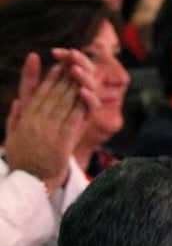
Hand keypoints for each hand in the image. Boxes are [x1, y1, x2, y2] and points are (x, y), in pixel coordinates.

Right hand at [4, 51, 96, 191]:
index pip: (37, 94)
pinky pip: (72, 122)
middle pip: (52, 95)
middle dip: (64, 77)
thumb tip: (18, 101)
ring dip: (73, 88)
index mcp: (24, 120)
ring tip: (82, 74)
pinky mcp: (61, 144)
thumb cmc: (21, 161)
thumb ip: (14, 118)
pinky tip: (85, 97)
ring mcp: (48, 133)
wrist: (28, 183)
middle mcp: (35, 123)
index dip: (48, 78)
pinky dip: (78, 108)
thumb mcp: (11, 137)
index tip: (56, 66)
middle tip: (73, 62)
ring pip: (63, 105)